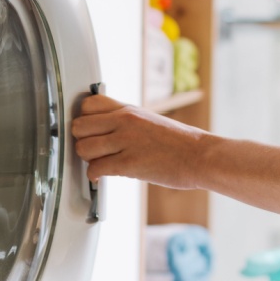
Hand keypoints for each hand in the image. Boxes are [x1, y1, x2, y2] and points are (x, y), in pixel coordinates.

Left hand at [72, 94, 210, 189]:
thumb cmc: (179, 142)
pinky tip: (103, 176)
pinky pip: (95, 168)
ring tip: (101, 163)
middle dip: (83, 140)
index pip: (88, 104)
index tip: (88, 130)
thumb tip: (104, 127)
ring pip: (83, 148)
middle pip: (79, 126)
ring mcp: (126, 141)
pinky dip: (95, 176)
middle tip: (93, 149)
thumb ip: (126, 121)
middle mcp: (125, 121)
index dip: (84, 118)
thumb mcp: (150, 120)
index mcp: (129, 110)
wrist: (200, 156)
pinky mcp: (129, 163)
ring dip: (88, 160)